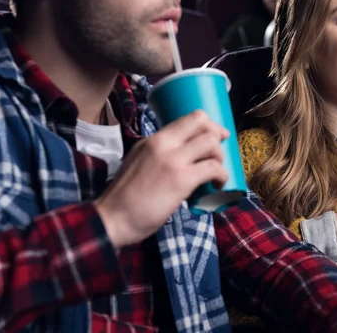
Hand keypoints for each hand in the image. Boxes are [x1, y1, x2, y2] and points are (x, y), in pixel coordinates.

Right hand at [95, 110, 229, 248]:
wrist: (113, 218)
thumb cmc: (124, 198)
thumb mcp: (138, 163)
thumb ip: (156, 155)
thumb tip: (179, 158)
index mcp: (153, 140)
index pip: (187, 118)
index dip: (208, 125)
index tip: (215, 136)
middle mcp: (163, 144)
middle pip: (202, 123)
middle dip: (218, 134)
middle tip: (219, 153)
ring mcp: (173, 160)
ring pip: (211, 143)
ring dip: (221, 157)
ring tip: (217, 173)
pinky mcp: (182, 179)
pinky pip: (213, 168)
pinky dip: (223, 175)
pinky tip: (219, 185)